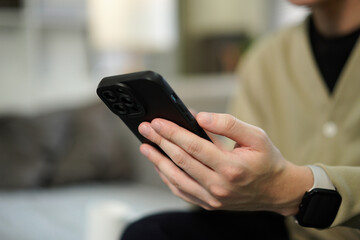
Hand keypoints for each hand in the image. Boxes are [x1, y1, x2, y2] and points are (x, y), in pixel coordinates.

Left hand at [138, 112, 312, 215]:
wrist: (277, 191)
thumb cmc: (267, 161)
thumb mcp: (256, 136)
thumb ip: (228, 124)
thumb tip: (200, 117)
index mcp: (231, 167)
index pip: (193, 146)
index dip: (172, 132)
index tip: (157, 122)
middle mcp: (219, 186)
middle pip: (181, 161)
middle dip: (160, 142)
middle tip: (145, 129)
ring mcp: (212, 198)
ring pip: (176, 178)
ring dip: (158, 161)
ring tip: (145, 147)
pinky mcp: (209, 204)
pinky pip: (181, 191)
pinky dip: (167, 178)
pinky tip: (160, 165)